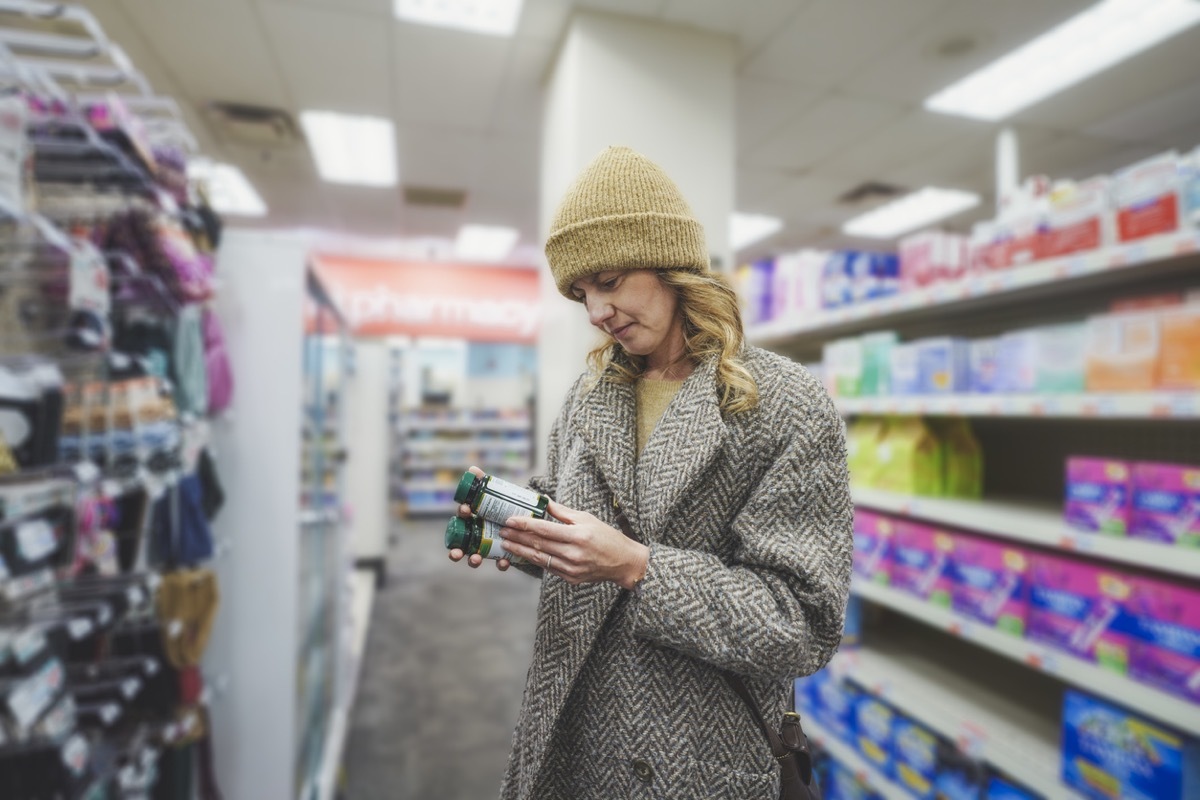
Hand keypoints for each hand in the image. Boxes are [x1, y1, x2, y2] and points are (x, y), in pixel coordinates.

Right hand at [448, 465, 510, 570]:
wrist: (524, 520)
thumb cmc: (504, 507)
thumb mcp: (497, 494)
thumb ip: (485, 483)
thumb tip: (472, 469)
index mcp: (474, 518)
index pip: (463, 516)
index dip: (462, 513)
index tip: (466, 510)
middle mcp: (477, 534)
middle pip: (461, 544)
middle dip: (456, 550)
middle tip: (456, 553)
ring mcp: (488, 546)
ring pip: (475, 556)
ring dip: (473, 559)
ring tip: (475, 559)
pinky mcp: (502, 554)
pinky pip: (499, 562)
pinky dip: (501, 563)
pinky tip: (504, 562)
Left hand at [499, 500, 648, 588]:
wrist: (624, 563)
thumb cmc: (607, 537)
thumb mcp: (587, 518)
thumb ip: (563, 512)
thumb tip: (544, 501)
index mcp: (578, 535)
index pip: (545, 529)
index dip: (525, 525)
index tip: (510, 520)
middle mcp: (573, 553)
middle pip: (538, 545)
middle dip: (517, 537)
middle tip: (502, 530)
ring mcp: (571, 569)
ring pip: (539, 558)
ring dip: (520, 550)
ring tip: (506, 543)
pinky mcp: (570, 578)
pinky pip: (547, 568)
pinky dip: (533, 560)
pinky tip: (522, 554)